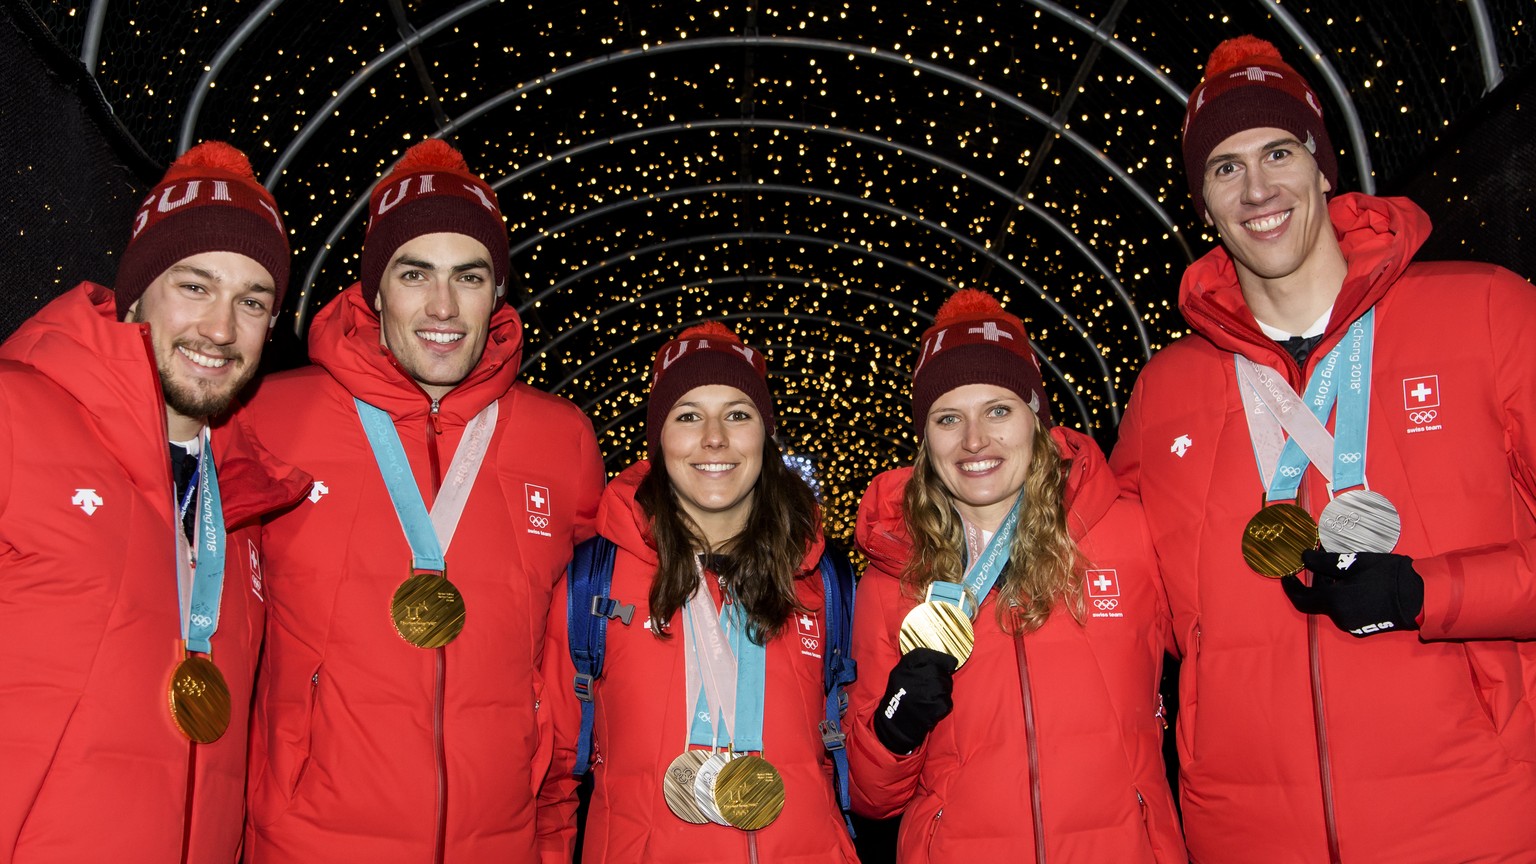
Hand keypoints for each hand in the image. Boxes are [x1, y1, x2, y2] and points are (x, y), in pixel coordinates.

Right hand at [872, 647, 958, 753]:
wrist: (893, 724)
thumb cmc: (900, 697)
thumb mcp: (900, 674)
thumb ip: (919, 662)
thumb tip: (951, 661)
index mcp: (903, 668)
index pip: (925, 655)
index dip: (940, 658)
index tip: (948, 664)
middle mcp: (912, 678)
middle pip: (939, 672)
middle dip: (943, 678)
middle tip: (936, 686)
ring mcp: (923, 694)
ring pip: (945, 687)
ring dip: (944, 692)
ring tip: (933, 698)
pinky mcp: (931, 709)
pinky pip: (946, 702)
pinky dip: (943, 705)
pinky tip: (933, 708)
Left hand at [1282, 550, 1424, 637]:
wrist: (1422, 596)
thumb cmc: (1387, 575)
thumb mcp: (1354, 562)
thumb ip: (1325, 562)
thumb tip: (1304, 557)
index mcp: (1334, 602)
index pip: (1301, 599)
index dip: (1291, 587)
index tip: (1286, 575)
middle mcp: (1340, 617)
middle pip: (1318, 599)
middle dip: (1317, 581)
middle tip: (1323, 560)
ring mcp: (1353, 624)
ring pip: (1333, 604)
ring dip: (1332, 588)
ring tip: (1344, 567)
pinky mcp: (1364, 627)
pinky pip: (1346, 610)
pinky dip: (1343, 597)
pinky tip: (1356, 582)